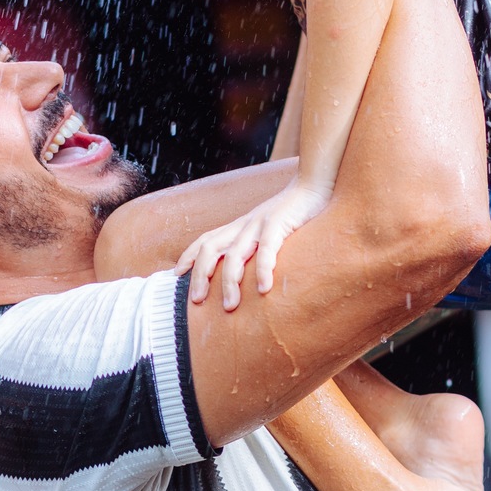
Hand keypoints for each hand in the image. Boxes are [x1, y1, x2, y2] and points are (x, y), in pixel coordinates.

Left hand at [176, 180, 330, 310]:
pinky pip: (267, 249)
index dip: (188, 256)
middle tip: (195, 301)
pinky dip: (264, 269)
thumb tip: (249, 272)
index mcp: (239, 227)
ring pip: (235, 253)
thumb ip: (256, 246)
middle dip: (199, 275)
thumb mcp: (268, 229)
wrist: (314, 184)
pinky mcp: (279, 223)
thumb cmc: (293, 213)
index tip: (175, 276)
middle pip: (210, 248)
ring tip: (230, 306)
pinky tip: (264, 289)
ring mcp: (259, 223)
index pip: (206, 240)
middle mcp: (243, 225)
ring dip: (230, 282)